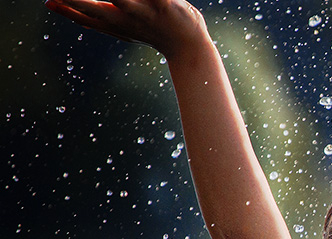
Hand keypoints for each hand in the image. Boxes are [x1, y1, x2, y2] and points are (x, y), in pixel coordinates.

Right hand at [45, 0, 207, 55]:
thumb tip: (75, 14)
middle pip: (95, 9)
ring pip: (123, 1)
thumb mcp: (124, 28)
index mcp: (115, 23)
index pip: (84, 18)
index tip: (48, 1)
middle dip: (76, 1)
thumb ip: (101, 20)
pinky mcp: (166, 5)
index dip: (65, 10)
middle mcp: (126, 19)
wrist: (189, 47)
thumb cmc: (155, 32)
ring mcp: (146, 12)